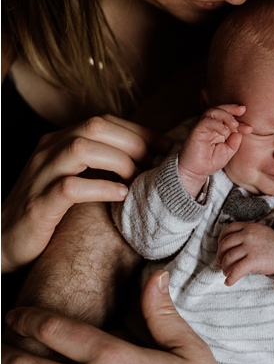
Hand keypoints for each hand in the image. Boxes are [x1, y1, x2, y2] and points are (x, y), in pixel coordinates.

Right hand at [1, 115, 156, 273]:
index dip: (139, 131)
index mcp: (59, 142)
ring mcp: (40, 176)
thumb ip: (102, 165)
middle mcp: (48, 151)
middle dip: (135, 142)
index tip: (166, 148)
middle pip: (96, 127)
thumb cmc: (51, 212)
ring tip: (141, 178)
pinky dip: (102, 188)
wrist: (4, 242)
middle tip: (159, 164)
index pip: (103, 121)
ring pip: (82, 149)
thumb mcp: (77, 179)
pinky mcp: (38, 204)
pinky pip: (71, 187)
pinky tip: (122, 195)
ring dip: (121, 161)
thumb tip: (150, 160)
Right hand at [177, 104, 250, 195]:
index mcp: (220, 129)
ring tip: (234, 125)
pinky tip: (225, 132)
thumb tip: (240, 132)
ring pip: (213, 112)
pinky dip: (217, 124)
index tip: (249, 128)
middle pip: (220, 109)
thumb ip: (235, 142)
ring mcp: (203, 127)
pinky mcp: (196, 131)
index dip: (241, 121)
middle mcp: (212, 126)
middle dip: (232, 108)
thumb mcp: (228, 152)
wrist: (196, 172)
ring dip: (226, 115)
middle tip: (242, 110)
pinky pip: (206, 121)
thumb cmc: (211, 161)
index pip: (230, 118)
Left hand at [217, 222, 273, 285]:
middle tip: (222, 264)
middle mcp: (248, 235)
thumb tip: (230, 248)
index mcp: (249, 227)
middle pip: (225, 245)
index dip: (221, 241)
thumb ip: (247, 235)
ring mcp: (250, 247)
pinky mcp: (254, 260)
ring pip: (228, 258)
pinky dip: (231, 278)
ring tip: (227, 273)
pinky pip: (236, 270)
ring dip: (225, 268)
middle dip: (221, 256)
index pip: (228, 230)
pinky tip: (229, 282)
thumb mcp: (261, 233)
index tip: (222, 250)